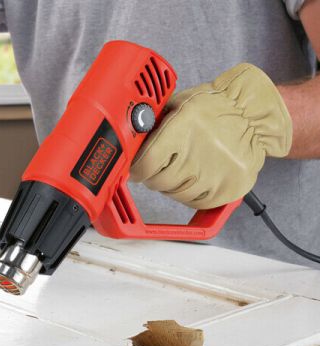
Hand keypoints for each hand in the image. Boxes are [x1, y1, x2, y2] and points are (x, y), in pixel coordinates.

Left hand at [130, 63, 291, 208]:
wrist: (253, 115)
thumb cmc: (212, 108)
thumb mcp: (177, 105)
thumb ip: (152, 126)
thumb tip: (128, 146)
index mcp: (183, 127)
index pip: (146, 164)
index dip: (136, 169)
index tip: (136, 169)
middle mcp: (199, 153)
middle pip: (158, 182)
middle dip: (153, 176)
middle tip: (161, 165)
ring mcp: (216, 174)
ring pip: (175, 195)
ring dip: (172, 185)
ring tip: (183, 166)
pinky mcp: (228, 190)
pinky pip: (196, 203)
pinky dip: (190, 194)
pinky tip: (196, 176)